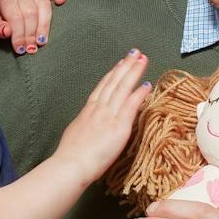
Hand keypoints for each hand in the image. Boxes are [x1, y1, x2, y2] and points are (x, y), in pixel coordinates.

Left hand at [0, 0, 65, 54]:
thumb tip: (6, 31)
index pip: (16, 17)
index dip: (19, 34)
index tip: (20, 49)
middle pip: (31, 13)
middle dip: (30, 33)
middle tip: (30, 50)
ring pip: (44, 6)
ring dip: (44, 25)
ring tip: (41, 41)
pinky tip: (61, 1)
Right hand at [52, 50, 150, 182]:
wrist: (71, 164)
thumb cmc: (71, 156)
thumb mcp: (75, 133)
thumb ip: (85, 125)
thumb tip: (89, 123)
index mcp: (88, 111)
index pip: (102, 87)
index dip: (112, 74)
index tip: (120, 64)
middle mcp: (99, 109)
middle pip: (114, 82)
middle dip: (125, 66)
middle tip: (135, 53)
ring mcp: (109, 115)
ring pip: (123, 88)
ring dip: (134, 72)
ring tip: (143, 60)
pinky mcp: (119, 126)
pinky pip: (131, 105)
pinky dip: (140, 93)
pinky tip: (147, 84)